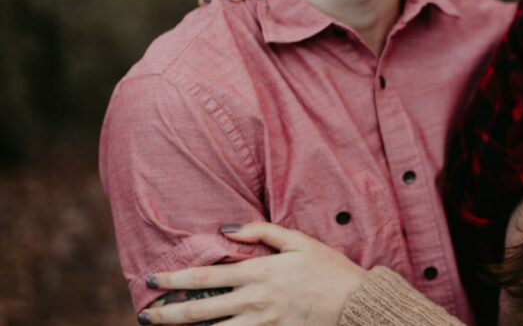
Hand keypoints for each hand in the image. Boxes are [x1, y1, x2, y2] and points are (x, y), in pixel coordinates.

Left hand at [139, 222, 366, 324]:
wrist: (355, 303)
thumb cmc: (328, 268)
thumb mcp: (299, 241)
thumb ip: (262, 232)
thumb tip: (225, 228)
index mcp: (259, 273)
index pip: (205, 277)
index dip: (174, 278)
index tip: (151, 279)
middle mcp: (254, 301)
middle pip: (200, 311)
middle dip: (167, 313)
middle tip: (145, 314)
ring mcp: (262, 324)